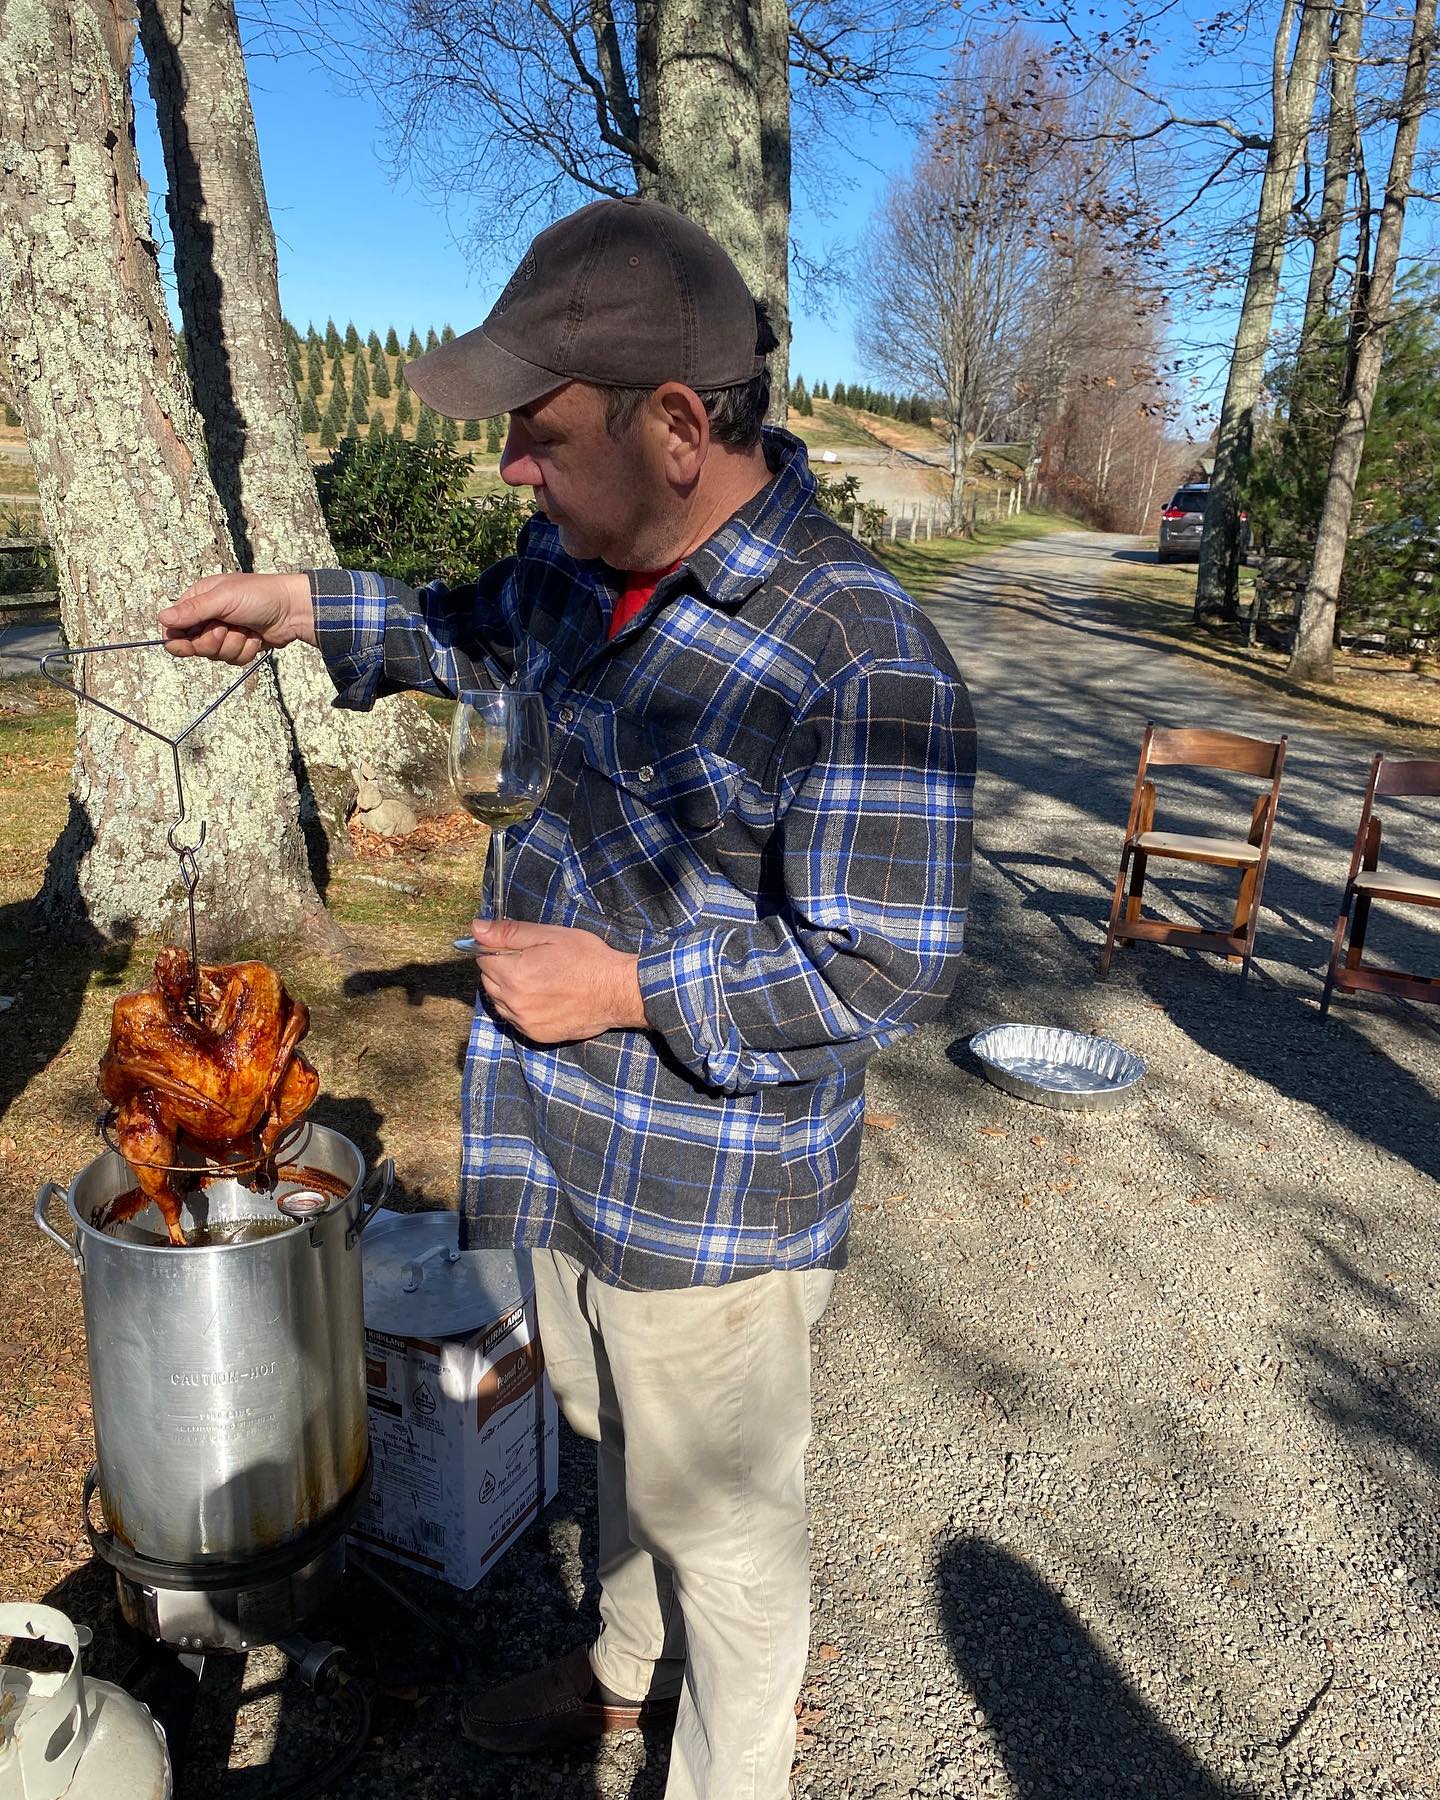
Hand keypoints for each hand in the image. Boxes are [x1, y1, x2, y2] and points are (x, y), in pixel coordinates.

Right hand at [158, 571, 315, 662]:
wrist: (293, 610)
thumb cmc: (260, 596)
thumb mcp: (223, 599)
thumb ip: (193, 610)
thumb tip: (162, 618)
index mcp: (199, 600)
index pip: (174, 626)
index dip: (178, 639)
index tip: (185, 645)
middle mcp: (208, 617)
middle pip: (193, 646)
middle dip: (213, 641)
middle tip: (226, 628)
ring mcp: (224, 633)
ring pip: (215, 655)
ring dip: (234, 645)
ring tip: (247, 629)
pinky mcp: (239, 646)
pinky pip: (233, 660)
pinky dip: (246, 651)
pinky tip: (256, 638)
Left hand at [469, 919, 647, 1042]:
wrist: (616, 991)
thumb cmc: (586, 958)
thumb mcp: (550, 936)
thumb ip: (509, 933)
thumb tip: (476, 928)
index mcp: (514, 974)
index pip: (483, 957)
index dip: (498, 948)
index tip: (518, 947)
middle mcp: (513, 1002)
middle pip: (488, 981)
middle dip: (501, 969)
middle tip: (531, 961)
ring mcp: (524, 1021)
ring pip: (499, 1002)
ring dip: (509, 990)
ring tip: (538, 980)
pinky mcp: (536, 1035)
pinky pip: (514, 1019)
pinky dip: (521, 1008)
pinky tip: (542, 998)